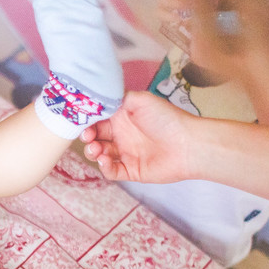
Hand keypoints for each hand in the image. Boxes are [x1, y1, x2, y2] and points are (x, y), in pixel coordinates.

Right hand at [80, 91, 198, 183]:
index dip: (86, 120)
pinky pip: (111, 171)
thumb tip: (98, 99)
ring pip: (99, 154)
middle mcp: (122, 134)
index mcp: (122, 117)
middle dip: (87, 137)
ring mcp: (125, 153)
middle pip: (94, 137)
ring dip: (93, 152)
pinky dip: (104, 167)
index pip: (97, 118)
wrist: (188, 145)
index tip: (81, 120)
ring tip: (97, 149)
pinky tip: (105, 160)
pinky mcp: (130, 170)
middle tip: (88, 137)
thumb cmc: (167, 119)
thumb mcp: (141, 100)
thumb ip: (117, 97)